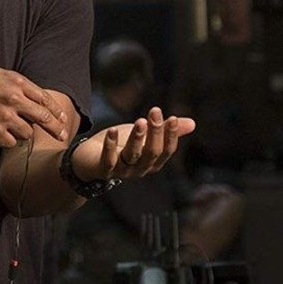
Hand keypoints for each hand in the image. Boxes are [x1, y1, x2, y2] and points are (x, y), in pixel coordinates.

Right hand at [0, 66, 71, 147]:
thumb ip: (19, 84)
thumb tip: (38, 96)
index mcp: (16, 83)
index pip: (45, 99)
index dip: (56, 112)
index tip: (63, 119)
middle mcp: (13, 100)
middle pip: (44, 118)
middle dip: (56, 129)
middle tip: (62, 136)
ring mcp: (4, 117)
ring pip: (28, 133)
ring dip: (24, 132)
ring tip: (13, 127)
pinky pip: (12, 142)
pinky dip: (9, 139)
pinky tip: (0, 132)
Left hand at [73, 107, 194, 180]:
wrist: (89, 158)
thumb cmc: (120, 145)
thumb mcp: (144, 135)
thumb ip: (164, 130)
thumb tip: (193, 123)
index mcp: (152, 162)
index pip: (166, 151)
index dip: (170, 136)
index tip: (171, 117)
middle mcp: (139, 169)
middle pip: (151, 153)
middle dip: (155, 133)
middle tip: (155, 112)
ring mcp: (121, 171)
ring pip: (132, 156)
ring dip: (137, 138)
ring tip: (140, 121)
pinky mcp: (103, 169)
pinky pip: (108, 161)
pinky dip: (111, 146)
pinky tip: (112, 130)